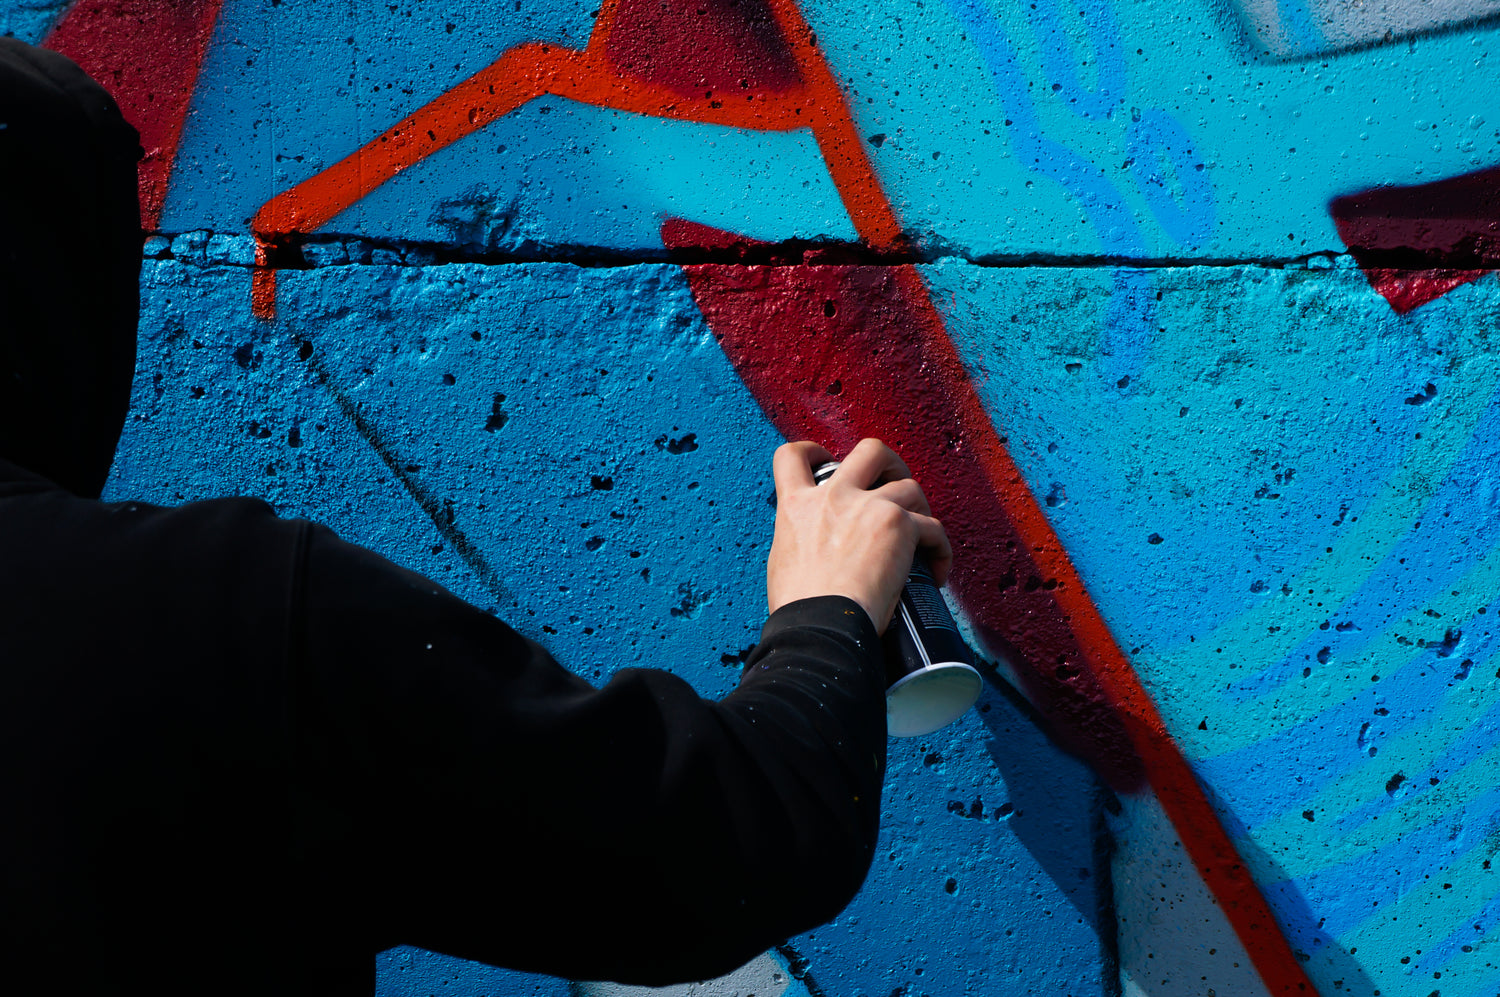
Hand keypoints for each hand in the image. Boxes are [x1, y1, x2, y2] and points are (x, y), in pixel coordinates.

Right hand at [766, 438, 951, 633]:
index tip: (826, 461)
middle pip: (870, 450)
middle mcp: (834, 497)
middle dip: (890, 464)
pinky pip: (934, 527)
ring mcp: (870, 506)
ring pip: (910, 486)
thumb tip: (818, 554)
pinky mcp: (900, 525)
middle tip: (895, 488)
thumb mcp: (783, 562)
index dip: (813, 452)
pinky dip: (940, 549)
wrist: (822, 626)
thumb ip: (800, 542)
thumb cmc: (801, 610)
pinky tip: (936, 572)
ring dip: (919, 508)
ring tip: (920, 538)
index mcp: (797, 506)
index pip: (793, 456)